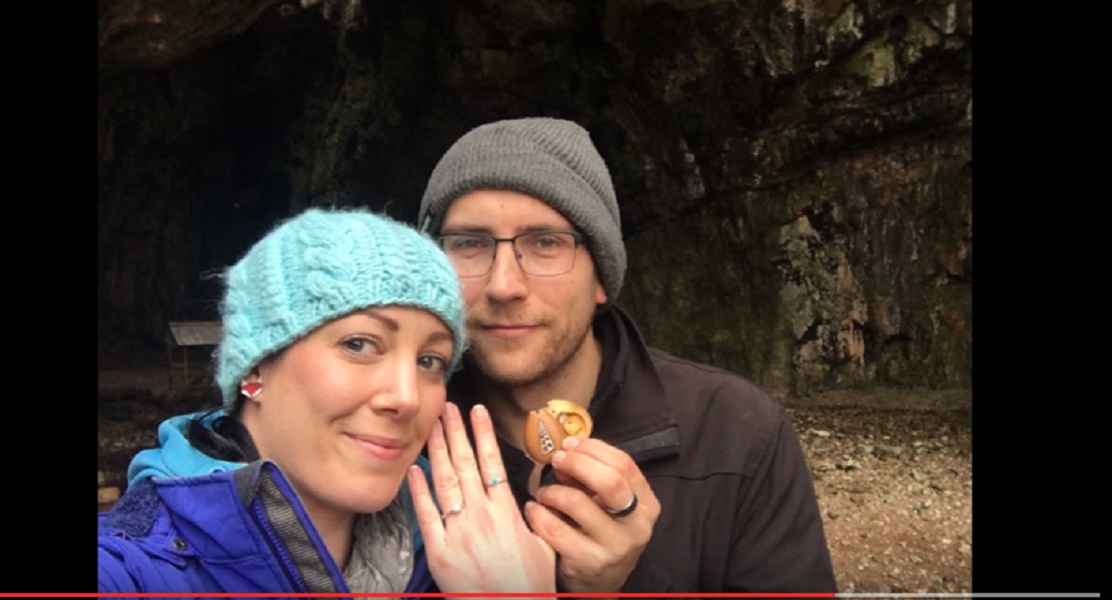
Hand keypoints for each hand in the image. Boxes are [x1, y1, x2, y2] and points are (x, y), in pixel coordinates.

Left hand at [408, 402, 554, 592]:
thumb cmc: (528, 586)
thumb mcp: (544, 547)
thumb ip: (535, 520)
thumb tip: (530, 500)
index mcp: (508, 513)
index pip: (493, 462)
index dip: (483, 434)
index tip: (478, 411)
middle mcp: (482, 517)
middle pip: (466, 464)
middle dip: (456, 432)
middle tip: (448, 406)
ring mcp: (459, 533)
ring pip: (446, 482)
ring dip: (438, 450)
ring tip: (432, 426)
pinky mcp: (440, 551)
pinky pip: (426, 514)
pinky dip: (419, 490)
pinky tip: (414, 468)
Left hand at [524, 436, 659, 592]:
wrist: (601, 582)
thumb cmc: (602, 534)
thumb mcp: (607, 505)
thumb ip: (590, 479)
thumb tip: (565, 454)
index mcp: (646, 504)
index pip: (625, 465)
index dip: (594, 448)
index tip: (570, 444)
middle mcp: (636, 526)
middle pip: (609, 481)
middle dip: (577, 463)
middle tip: (557, 459)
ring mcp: (615, 546)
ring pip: (578, 503)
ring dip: (553, 491)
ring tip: (544, 493)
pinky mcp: (589, 561)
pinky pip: (556, 528)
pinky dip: (539, 514)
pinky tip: (535, 510)